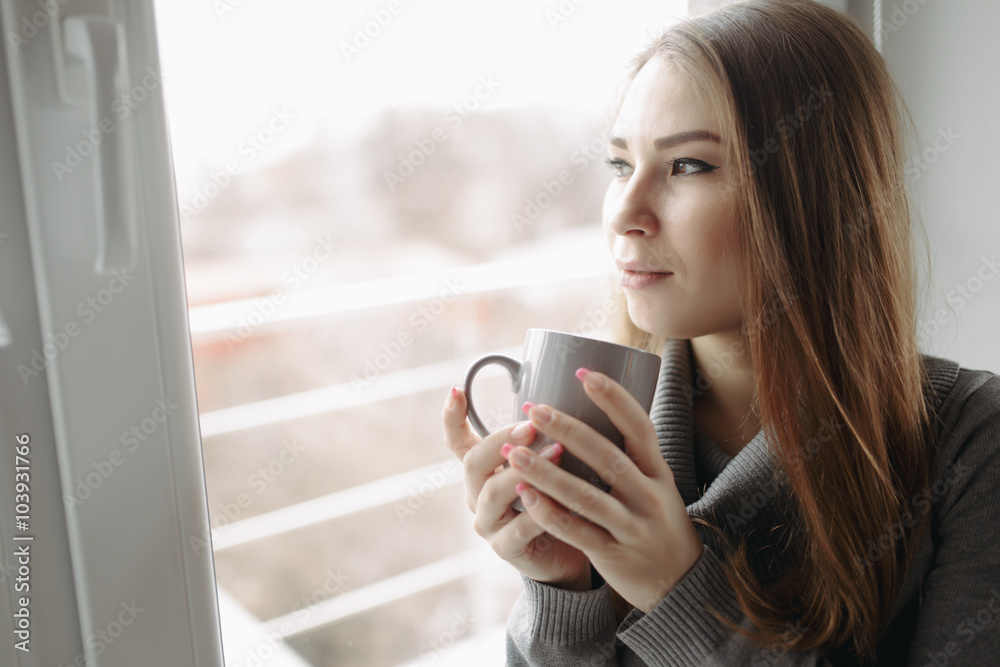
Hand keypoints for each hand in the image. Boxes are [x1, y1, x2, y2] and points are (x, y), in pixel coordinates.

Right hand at [442, 386, 591, 589]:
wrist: (570, 552)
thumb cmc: (560, 498)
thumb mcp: (549, 464)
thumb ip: (544, 437)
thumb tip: (558, 397)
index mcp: (483, 469)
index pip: (458, 441)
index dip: (452, 417)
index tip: (456, 389)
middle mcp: (477, 493)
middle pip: (473, 462)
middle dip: (500, 440)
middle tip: (531, 426)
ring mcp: (488, 523)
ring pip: (492, 494)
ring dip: (524, 471)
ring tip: (557, 453)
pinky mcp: (505, 549)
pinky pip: (517, 530)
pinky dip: (537, 512)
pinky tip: (559, 500)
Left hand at [506, 369, 703, 611]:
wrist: (679, 582)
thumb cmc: (656, 520)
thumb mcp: (655, 484)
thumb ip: (627, 455)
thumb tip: (586, 407)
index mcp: (658, 472)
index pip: (640, 428)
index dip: (614, 399)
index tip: (584, 373)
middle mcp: (649, 497)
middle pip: (608, 458)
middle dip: (569, 430)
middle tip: (535, 408)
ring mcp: (632, 528)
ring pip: (586, 497)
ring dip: (547, 473)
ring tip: (514, 452)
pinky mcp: (613, 555)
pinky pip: (577, 532)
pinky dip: (550, 513)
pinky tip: (525, 495)